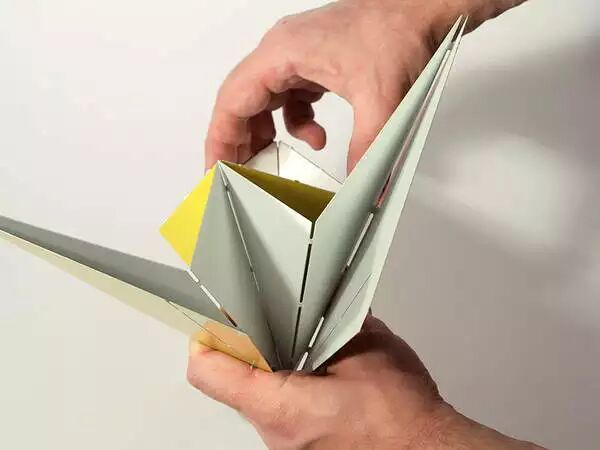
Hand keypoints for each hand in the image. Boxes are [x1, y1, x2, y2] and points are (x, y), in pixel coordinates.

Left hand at [187, 316, 543, 448]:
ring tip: (294, 337)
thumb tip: (324, 305)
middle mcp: (275, 431)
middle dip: (245, 345)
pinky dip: (287, 380)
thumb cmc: (401, 419)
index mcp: (280, 406)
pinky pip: (279, 406)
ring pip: (255, 394)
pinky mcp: (303, 442)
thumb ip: (336, 322)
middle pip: (231, 381)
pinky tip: (313, 363)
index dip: (207, 339)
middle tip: (259, 317)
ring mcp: (287, 442)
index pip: (211, 373)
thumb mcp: (368, 349)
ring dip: (269, 363)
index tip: (215, 319)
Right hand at [204, 0, 525, 172]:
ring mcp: (297, 56)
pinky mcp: (313, 62)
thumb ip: (369, 151)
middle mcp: (282, 52)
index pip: (232, 101)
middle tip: (241, 176)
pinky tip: (317, 137)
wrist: (421, 8)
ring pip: (264, 100)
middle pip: (243, 102)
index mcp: (282, 53)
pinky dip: (296, 121)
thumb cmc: (397, 30)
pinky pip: (289, 97)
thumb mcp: (381, 100)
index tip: (215, 169)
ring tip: (273, 163)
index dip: (220, 139)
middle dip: (241, 142)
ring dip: (267, 134)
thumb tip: (367, 190)